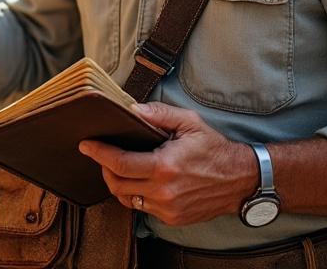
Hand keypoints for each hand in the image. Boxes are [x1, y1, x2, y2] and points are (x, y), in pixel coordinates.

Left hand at [77, 103, 257, 225]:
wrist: (240, 179)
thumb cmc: (214, 149)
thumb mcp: (189, 123)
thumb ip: (159, 114)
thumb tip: (131, 109)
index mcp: (164, 167)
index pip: (119, 163)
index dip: (98, 153)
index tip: (86, 144)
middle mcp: (163, 192)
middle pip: (117, 184)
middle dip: (104, 168)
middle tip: (101, 154)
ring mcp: (167, 208)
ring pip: (126, 199)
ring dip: (117, 183)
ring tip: (118, 167)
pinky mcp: (172, 218)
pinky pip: (142, 208)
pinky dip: (135, 194)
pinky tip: (138, 181)